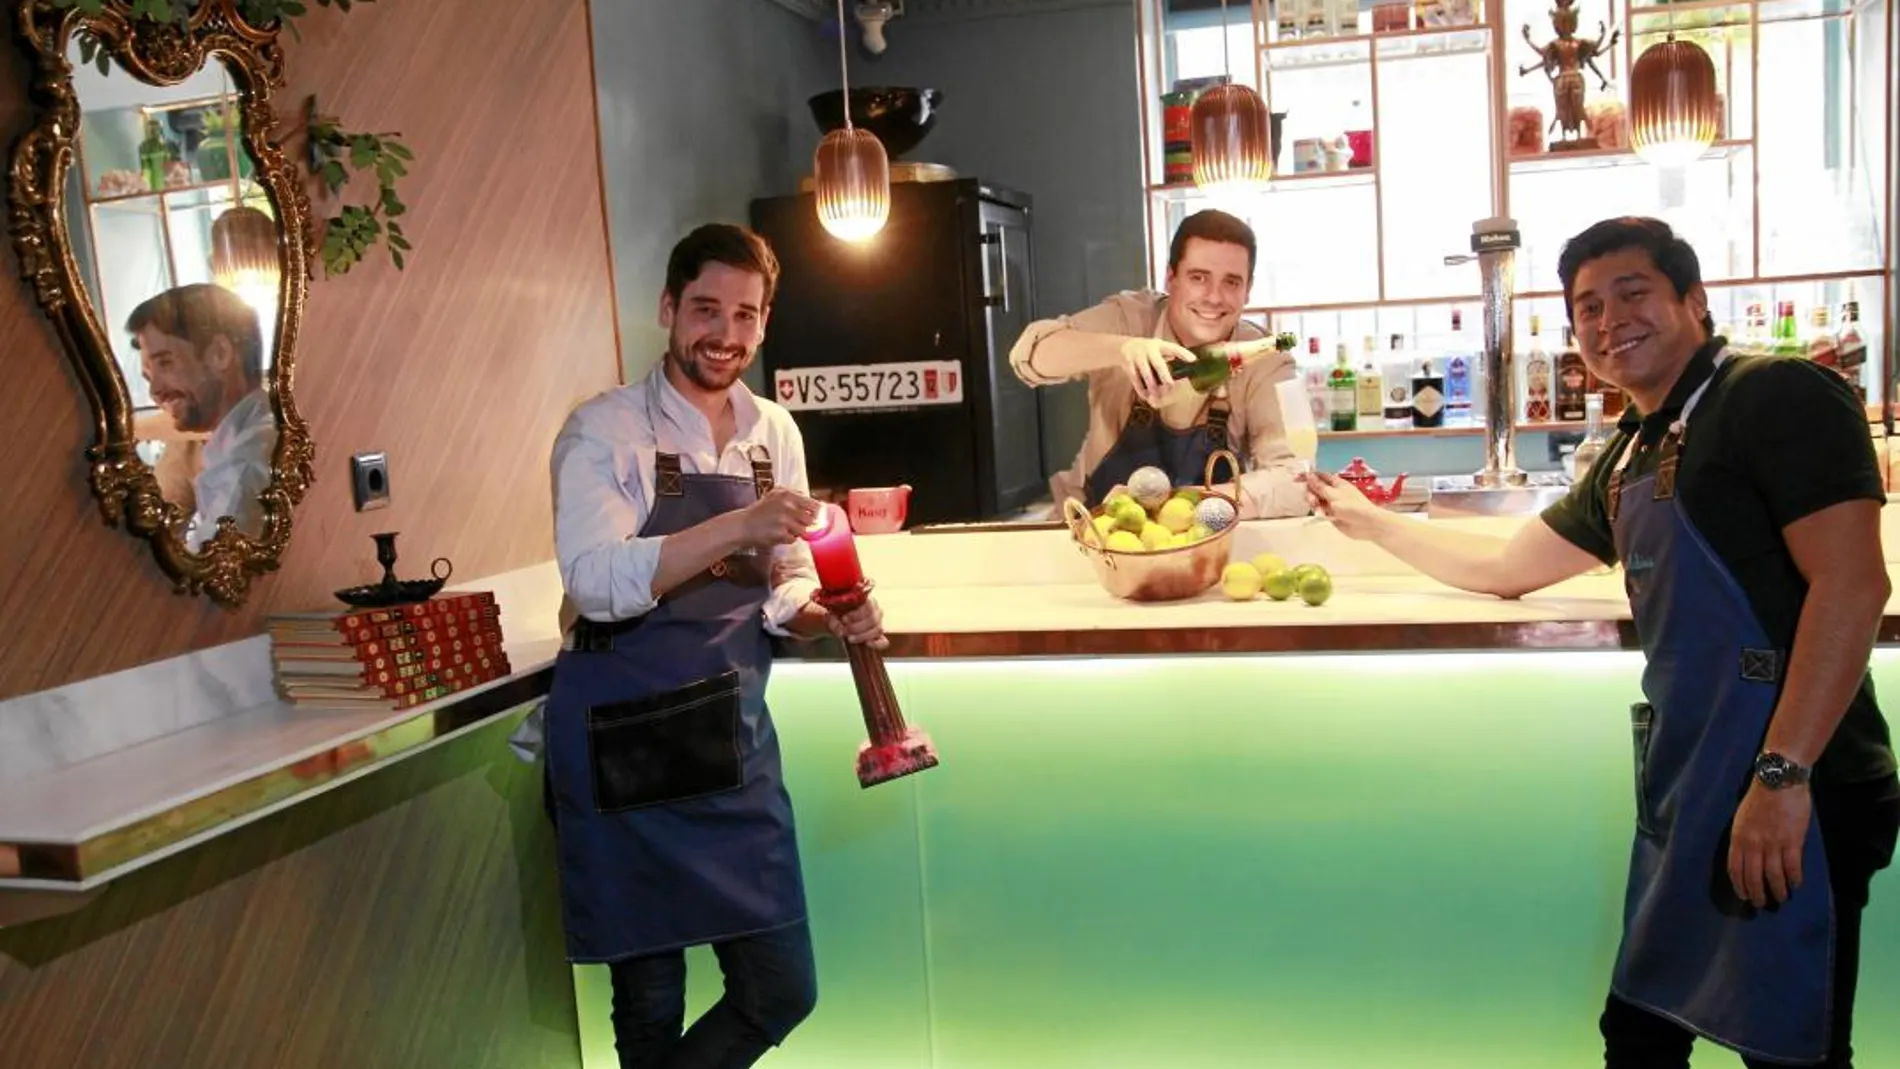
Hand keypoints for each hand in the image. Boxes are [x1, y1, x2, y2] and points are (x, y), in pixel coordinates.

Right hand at [739, 487, 819, 547]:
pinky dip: (787, 539)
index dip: (815, 512)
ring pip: (803, 531)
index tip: (812, 516)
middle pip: (810, 519)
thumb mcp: (775, 495)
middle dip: (804, 524)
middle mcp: (788, 506)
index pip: (813, 504)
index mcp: (788, 495)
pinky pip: (793, 539)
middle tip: (793, 524)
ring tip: (783, 529)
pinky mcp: (781, 534)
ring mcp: (785, 520)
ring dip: (795, 532)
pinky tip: (777, 535)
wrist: (743, 525)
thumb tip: (816, 505)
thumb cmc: (760, 511)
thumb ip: (794, 497)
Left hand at [825, 595, 887, 649]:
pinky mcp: (878, 636)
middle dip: (857, 627)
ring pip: (878, 629)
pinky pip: (883, 642)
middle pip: (873, 619)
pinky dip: (877, 644)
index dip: (857, 615)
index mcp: (866, 599)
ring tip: (850, 638)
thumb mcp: (831, 615)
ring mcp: (878, 623)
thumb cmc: (836, 614)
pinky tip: (867, 644)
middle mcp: (875, 610)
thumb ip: (834, 621)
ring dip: (863, 636)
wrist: (837, 621)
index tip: (844, 619)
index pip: (868, 606)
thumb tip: (840, 631)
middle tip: (845, 631)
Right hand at [1118, 337, 1194, 405]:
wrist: (1123, 346)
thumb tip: (1185, 366)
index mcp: (1160, 345)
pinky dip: (1140, 389)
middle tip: (1171, 386)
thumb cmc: (1147, 350)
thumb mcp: (1158, 348)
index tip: (1193, 360)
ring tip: (1157, 396)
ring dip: (1152, 386)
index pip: (1173, 348)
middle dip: (1165, 376)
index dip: (1183, 354)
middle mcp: (1149, 350)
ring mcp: (1138, 357)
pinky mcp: (1128, 365)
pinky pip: (1135, 379)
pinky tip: (1145, 396)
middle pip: (1158, 364)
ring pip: (1146, 374)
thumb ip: (1169, 356)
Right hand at [1302, 471, 1387, 540]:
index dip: (1308, 476)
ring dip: (1314, 503)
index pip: (1319, 476)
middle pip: (1315, 488)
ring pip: (1316, 500)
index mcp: (1336, 483)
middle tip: (1313, 500)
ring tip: (1318, 509)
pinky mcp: (1331, 515)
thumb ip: (1319, 486)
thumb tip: (1308, 474)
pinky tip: (1322, 515)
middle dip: (1311, 493)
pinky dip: (1318, 512)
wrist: (1366, 524)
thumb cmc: (1352, 506)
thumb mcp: (1334, 495)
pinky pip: (1320, 511)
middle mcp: (1333, 492)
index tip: (1296, 479)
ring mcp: (1332, 504)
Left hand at [1727, 781, 1811, 907]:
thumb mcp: (1742, 818)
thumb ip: (1743, 838)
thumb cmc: (1759, 798)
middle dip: (1757, 894)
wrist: (1778, 782)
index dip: (1739, 885)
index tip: (1744, 896)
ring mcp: (1773, 844)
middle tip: (1761, 904)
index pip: (1735, 868)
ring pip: (1774, 876)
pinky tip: (1796, 885)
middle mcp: (1753, 844)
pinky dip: (1794, 879)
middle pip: (1753, 877)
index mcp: (1738, 838)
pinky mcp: (1793, 841)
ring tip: (1781, 898)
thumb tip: (1747, 857)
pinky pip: (1792, 867)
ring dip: (1778, 890)